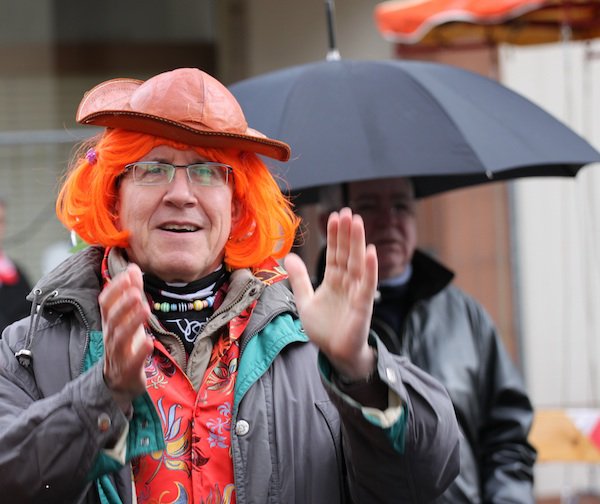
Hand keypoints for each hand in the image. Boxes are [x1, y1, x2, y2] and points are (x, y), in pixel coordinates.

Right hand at [98, 264, 152, 400]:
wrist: (121, 381)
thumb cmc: (126, 343)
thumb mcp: (129, 317)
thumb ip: (132, 293)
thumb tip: (133, 268)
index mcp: (110, 322)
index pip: (106, 303)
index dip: (115, 289)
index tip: (128, 274)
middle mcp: (111, 336)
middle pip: (112, 319)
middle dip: (123, 305)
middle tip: (137, 292)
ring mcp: (117, 354)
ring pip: (120, 338)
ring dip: (132, 323)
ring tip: (146, 309)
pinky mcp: (127, 371)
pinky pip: (132, 362)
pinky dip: (139, 352)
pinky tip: (149, 342)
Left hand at [285, 207, 377, 379]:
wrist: (335, 354)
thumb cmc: (325, 329)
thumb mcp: (306, 301)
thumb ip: (299, 279)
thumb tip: (288, 256)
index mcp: (333, 280)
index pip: (334, 253)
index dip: (334, 236)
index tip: (333, 216)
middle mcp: (347, 283)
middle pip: (347, 253)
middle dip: (347, 233)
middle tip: (347, 211)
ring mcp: (356, 292)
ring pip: (357, 263)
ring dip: (358, 243)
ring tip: (357, 222)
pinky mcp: (363, 306)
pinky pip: (367, 285)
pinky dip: (370, 269)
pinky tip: (371, 252)